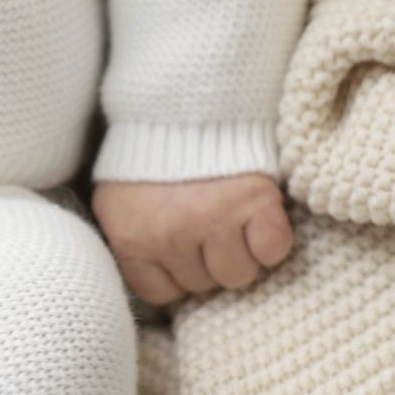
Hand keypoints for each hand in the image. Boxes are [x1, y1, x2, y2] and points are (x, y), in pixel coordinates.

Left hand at [90, 171, 293, 308]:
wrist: (189, 102)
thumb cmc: (154, 158)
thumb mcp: (122, 204)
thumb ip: (136, 245)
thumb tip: (165, 287)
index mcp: (131, 239)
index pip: (162, 293)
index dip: (177, 273)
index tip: (182, 247)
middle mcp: (170, 236)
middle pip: (204, 285)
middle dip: (208, 259)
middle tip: (206, 221)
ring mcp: (214, 220)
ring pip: (239, 275)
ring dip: (241, 251)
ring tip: (229, 217)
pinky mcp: (254, 202)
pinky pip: (272, 250)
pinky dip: (271, 239)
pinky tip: (257, 217)